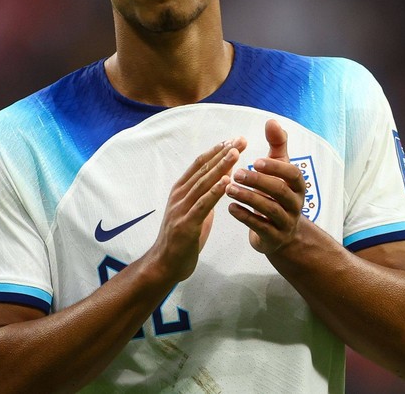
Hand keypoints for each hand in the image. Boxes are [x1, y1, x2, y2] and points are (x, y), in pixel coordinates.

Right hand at [150, 138, 246, 281]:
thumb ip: (204, 198)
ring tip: (235, 153)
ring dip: (220, 166)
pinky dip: (215, 191)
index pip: (200, 164)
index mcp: (181, 190)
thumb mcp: (194, 212)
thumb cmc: (181, 239)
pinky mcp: (186, 224)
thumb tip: (220, 184)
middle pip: (203, 169)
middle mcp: (179, 195)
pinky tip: (227, 181)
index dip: (217, 150)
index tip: (234, 140)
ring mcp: (181, 208)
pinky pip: (203, 204)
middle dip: (223, 153)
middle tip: (240, 139)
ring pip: (203, 182)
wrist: (164, 265)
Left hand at [226, 120, 305, 254]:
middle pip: (280, 192)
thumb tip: (271, 121)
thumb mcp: (280, 169)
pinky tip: (230, 208)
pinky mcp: (274, 238)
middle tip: (237, 173)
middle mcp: (295, 204)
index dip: (275, 168)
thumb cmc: (278, 193)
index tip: (256, 160)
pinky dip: (245, 217)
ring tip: (229, 189)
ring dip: (248, 198)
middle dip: (258, 182)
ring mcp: (286, 222)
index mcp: (298, 186)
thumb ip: (277, 145)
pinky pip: (260, 227)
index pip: (292, 174)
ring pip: (269, 210)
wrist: (283, 234)